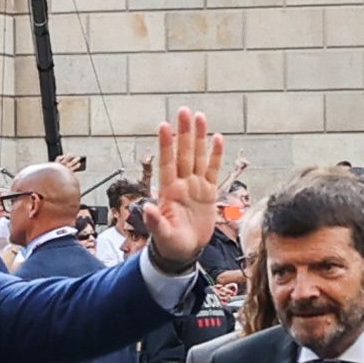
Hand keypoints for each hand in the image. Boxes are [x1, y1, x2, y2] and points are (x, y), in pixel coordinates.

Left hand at [140, 108, 230, 271]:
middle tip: (184, 110)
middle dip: (184, 132)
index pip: (168, 163)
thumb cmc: (170, 244)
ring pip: (198, 157)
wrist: (183, 252)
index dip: (166, 144)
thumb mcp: (162, 235)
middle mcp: (182, 184)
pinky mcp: (209, 193)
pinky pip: (213, 170)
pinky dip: (216, 155)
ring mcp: (196, 187)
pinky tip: (217, 139)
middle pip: (184, 153)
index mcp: (169, 192)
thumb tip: (146, 208)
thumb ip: (155, 222)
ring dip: (199, 137)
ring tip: (199, 116)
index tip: (164, 125)